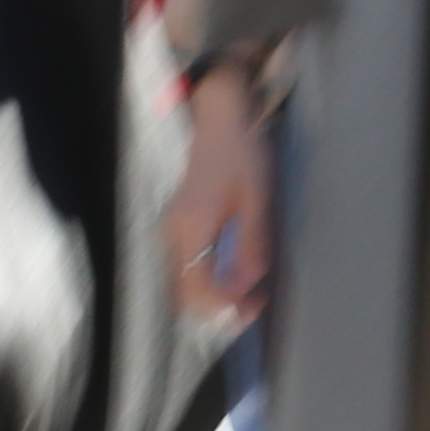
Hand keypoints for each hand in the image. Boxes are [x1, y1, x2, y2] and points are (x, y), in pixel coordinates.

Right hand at [168, 78, 273, 326]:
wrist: (220, 120)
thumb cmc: (241, 155)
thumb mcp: (256, 200)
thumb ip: (252, 244)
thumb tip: (250, 284)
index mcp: (192, 227)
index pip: (198, 286)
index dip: (223, 306)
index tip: (251, 310)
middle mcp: (174, 233)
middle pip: (185, 290)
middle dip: (216, 308)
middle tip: (251, 309)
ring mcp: (173, 229)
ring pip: (183, 280)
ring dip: (212, 296)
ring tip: (245, 297)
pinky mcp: (178, 224)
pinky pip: (186, 265)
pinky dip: (206, 279)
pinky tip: (231, 276)